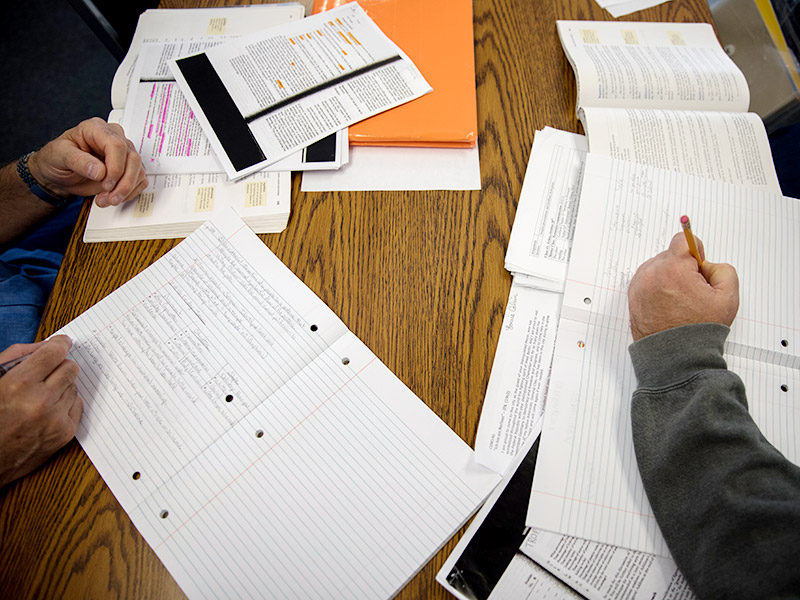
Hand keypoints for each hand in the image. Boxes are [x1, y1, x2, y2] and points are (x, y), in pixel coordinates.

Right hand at [0, 335, 82, 487]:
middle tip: (47, 372)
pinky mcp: (65, 434)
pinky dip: (65, 404)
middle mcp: (41, 402)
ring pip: (74, 386)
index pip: (54, 352)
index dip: (59, 344)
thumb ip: (18, 356)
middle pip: (70, 368)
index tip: (61, 343)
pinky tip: (48, 409)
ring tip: (39, 396)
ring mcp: (55, 419)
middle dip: (59, 366)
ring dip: (61, 386)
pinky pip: (77, 405)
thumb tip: (47, 345)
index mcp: (19, 385)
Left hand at [26, 117, 146, 206]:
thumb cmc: (57, 160)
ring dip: (126, 190)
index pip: (117, 144)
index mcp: (96, 129)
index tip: (106, 183)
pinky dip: (130, 193)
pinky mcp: (127, 169)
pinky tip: (114, 197)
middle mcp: (113, 138)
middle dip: (124, 182)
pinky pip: (140, 180)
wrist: (60, 174)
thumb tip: (100, 171)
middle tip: (109, 197)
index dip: (116, 167)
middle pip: (132, 158)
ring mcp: (122, 154)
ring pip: (139, 171)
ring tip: (107, 200)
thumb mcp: (59, 156)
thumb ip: (78, 161)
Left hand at [628, 232, 738, 340]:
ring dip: (669, 277)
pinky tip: (668, 304)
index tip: (699, 265)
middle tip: (693, 291)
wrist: (676, 355)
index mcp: (673, 269)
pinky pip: (647, 281)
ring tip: (680, 300)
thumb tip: (706, 264)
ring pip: (658, 268)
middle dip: (683, 268)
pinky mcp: (633, 296)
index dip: (695, 251)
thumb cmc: (698, 329)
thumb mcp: (728, 296)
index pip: (682, 240)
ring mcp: (639, 285)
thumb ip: (722, 269)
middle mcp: (652, 274)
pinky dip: (657, 287)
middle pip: (670, 255)